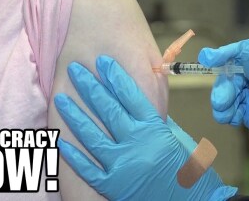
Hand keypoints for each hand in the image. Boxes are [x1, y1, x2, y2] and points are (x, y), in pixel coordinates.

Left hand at [55, 56, 236, 199]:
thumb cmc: (187, 170)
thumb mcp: (176, 138)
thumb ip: (155, 121)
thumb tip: (137, 102)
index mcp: (155, 129)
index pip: (131, 96)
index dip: (115, 76)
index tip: (102, 62)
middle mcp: (137, 143)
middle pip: (109, 110)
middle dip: (90, 87)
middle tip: (75, 70)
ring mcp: (123, 165)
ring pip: (92, 135)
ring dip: (75, 115)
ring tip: (61, 98)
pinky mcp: (113, 186)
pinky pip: (88, 168)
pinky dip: (73, 155)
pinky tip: (60, 140)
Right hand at [198, 39, 248, 185]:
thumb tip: (246, 51)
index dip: (230, 52)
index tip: (209, 58)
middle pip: (235, 71)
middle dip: (225, 83)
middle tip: (222, 99)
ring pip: (230, 90)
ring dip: (222, 99)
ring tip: (224, 113)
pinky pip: (232, 109)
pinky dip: (225, 113)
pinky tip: (230, 119)